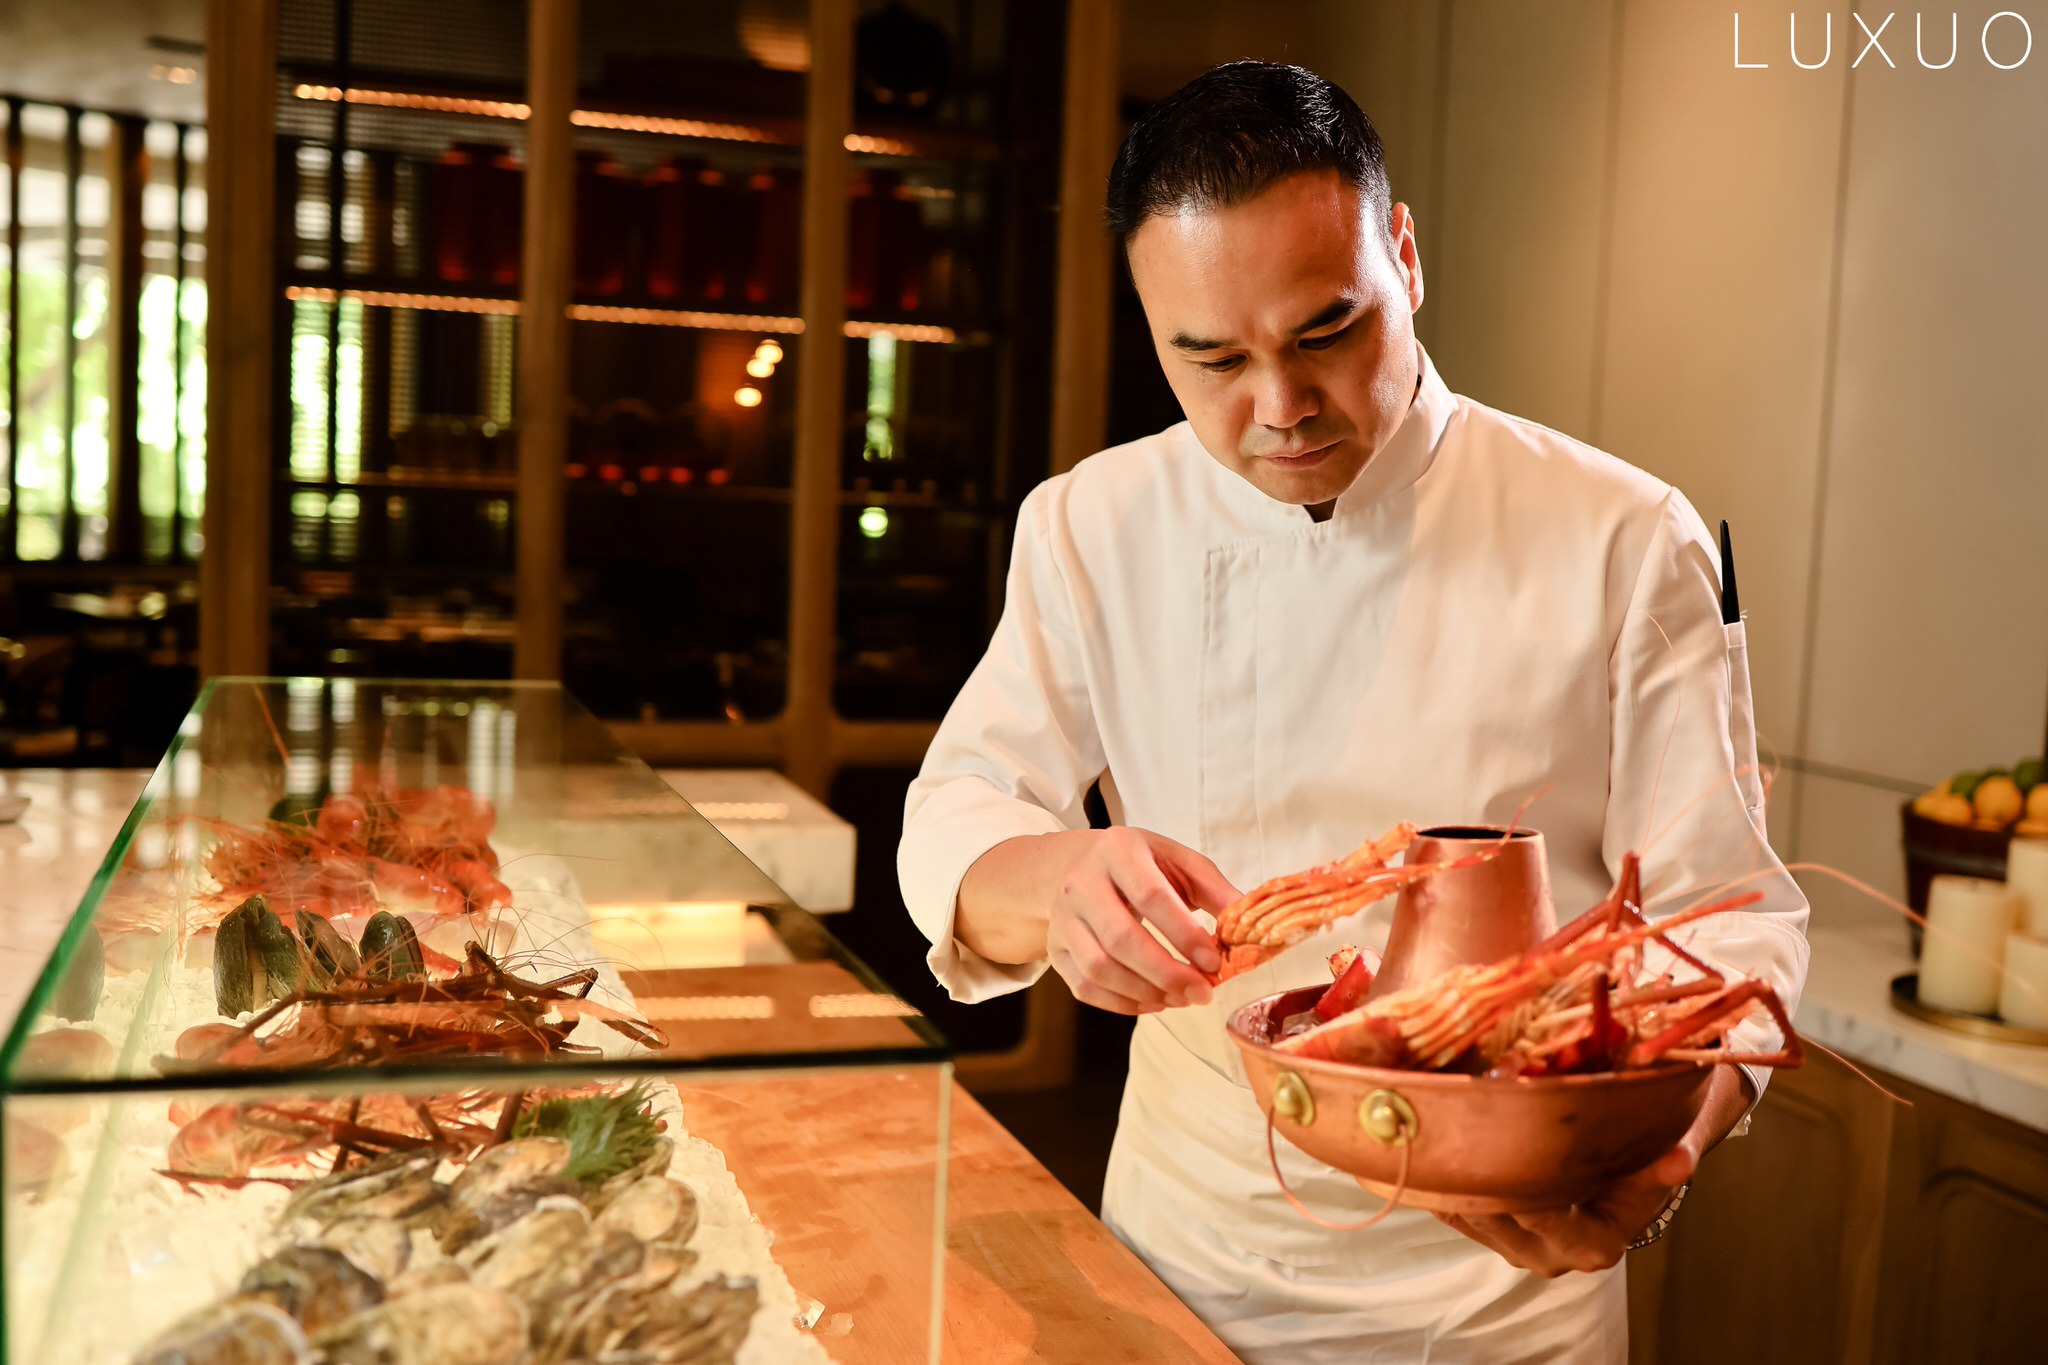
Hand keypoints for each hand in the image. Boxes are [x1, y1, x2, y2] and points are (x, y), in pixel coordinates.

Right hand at [1044, 827, 1240, 1014]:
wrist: (1075, 864)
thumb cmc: (1136, 864)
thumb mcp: (1176, 860)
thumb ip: (1214, 889)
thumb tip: (1248, 924)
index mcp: (1117, 850)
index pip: (1150, 896)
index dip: (1184, 934)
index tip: (1214, 961)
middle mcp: (1082, 882)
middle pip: (1120, 938)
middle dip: (1166, 973)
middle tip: (1201, 992)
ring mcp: (1063, 918)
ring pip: (1099, 968)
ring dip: (1145, 992)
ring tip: (1181, 998)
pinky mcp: (1056, 948)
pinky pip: (1084, 986)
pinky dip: (1121, 1003)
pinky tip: (1153, 1002)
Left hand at [1433, 1066, 1749, 1275]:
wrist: (1635, 1161)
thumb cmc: (1651, 1149)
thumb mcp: (1666, 1152)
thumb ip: (1667, 1163)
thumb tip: (1681, 1159)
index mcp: (1595, 1244)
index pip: (1545, 1217)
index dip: (1520, 1184)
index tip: (1495, 1145)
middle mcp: (1553, 1254)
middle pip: (1497, 1218)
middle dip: (1474, 1174)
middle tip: (1451, 1125)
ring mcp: (1516, 1246)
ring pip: (1469, 1217)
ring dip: (1453, 1176)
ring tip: (1437, 1126)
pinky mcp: (1492, 1231)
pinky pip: (1453, 1211)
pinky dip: (1442, 1181)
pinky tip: (1430, 1144)